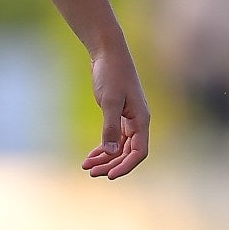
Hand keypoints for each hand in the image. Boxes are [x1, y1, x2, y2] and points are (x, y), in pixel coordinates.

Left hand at [82, 45, 149, 178]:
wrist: (108, 52)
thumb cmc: (111, 74)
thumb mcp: (109, 100)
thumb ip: (110, 126)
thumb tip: (110, 152)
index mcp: (141, 120)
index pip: (139, 152)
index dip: (126, 166)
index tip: (109, 176)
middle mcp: (138, 122)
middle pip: (128, 153)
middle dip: (110, 164)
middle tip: (91, 172)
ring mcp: (129, 119)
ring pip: (120, 147)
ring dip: (105, 158)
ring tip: (87, 167)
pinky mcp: (119, 114)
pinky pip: (114, 138)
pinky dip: (103, 148)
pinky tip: (91, 156)